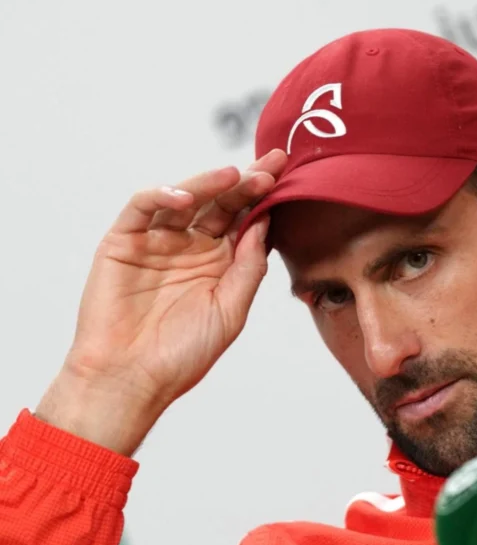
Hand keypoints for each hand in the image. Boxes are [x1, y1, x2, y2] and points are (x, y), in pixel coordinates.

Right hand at [34, 150, 287, 455]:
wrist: (131, 380)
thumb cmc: (182, 355)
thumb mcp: (230, 310)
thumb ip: (249, 266)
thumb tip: (267, 223)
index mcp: (219, 261)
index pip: (245, 219)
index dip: (264, 196)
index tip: (287, 173)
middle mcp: (190, 245)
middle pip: (220, 203)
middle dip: (246, 182)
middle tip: (271, 165)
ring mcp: (157, 241)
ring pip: (184, 198)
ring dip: (209, 184)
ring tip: (234, 176)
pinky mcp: (123, 241)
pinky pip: (142, 208)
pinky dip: (162, 195)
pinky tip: (186, 197)